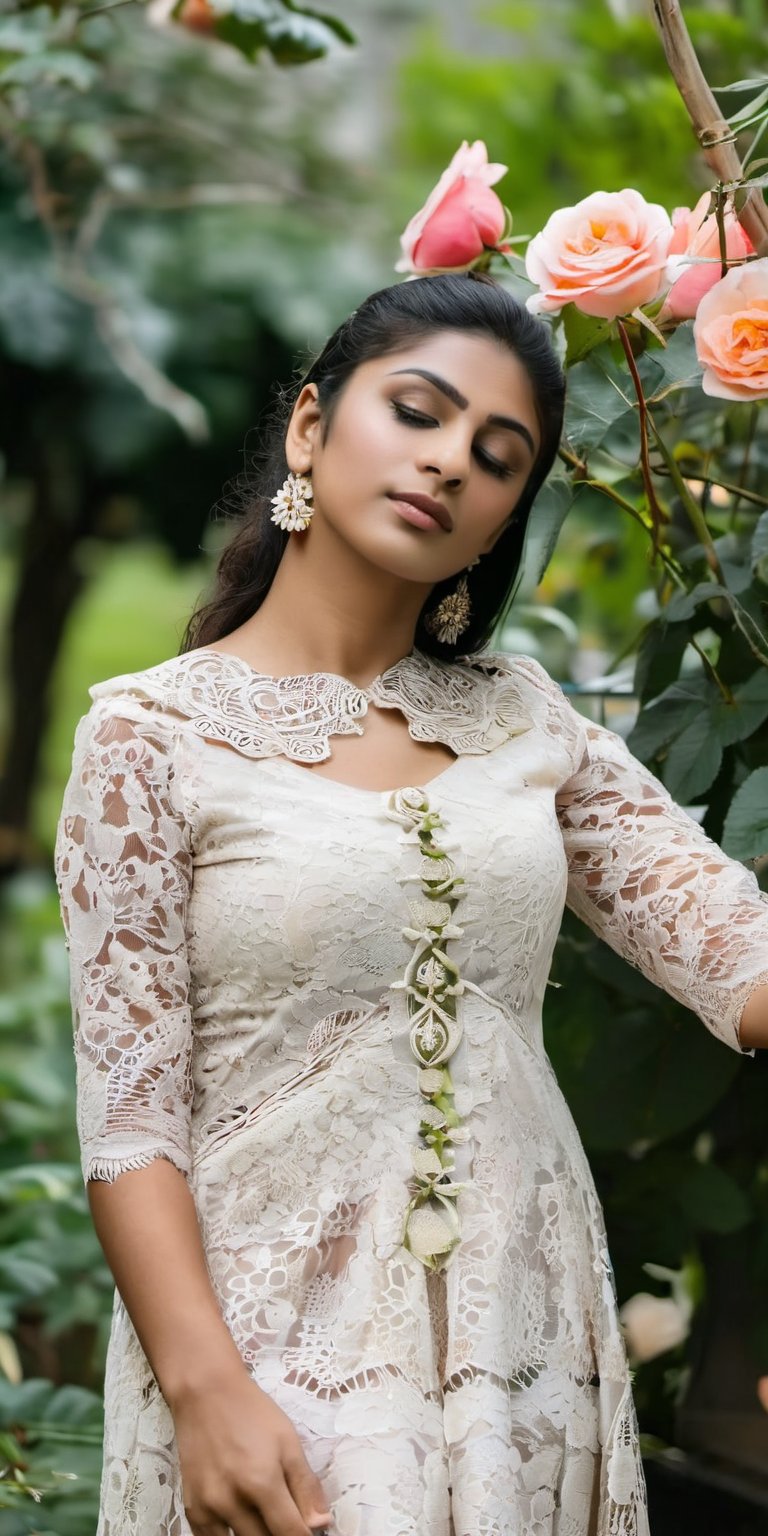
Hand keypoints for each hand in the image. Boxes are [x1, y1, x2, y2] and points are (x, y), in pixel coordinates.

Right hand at [171, 1368, 331, 1535]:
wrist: (205, 1393)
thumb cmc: (251, 1412)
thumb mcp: (288, 1441)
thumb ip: (306, 1486)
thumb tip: (321, 1524)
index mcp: (262, 1482)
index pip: (291, 1534)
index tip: (313, 1535)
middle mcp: (232, 1501)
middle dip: (282, 1535)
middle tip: (288, 1518)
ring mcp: (208, 1508)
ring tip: (267, 1519)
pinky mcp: (193, 1510)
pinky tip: (244, 1526)